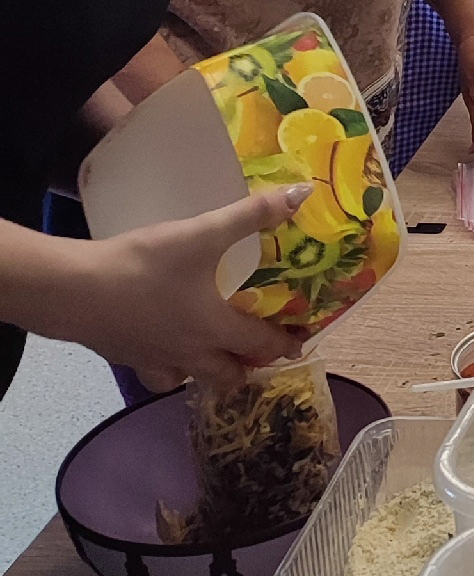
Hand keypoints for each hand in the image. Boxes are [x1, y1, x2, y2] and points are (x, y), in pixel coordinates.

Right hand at [83, 187, 315, 393]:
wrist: (70, 290)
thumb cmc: (143, 265)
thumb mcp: (202, 233)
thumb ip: (251, 215)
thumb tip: (301, 195)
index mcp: (214, 329)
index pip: (260, 345)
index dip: (284, 344)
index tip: (300, 343)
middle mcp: (188, 354)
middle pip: (227, 376)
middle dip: (246, 367)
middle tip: (257, 349)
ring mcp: (151, 359)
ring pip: (188, 380)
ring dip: (205, 371)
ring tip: (211, 351)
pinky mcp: (121, 355)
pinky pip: (154, 371)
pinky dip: (166, 365)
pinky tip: (161, 342)